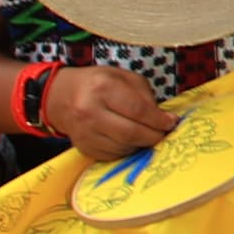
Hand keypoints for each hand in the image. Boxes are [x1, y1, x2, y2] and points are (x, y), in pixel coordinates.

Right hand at [43, 64, 171, 160]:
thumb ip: (145, 96)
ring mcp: (84, 132)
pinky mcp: (83, 147)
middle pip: (131, 133)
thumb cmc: (99, 83)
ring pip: (123, 147)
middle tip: (163, 133)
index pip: (137, 110)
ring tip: (146, 134)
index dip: (158, 120)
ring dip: (141, 144)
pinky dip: (127, 150)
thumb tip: (164, 119)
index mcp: (102, 88)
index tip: (171, 122)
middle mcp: (90, 111)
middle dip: (153, 136)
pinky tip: (129, 140)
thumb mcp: (124, 77)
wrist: (63, 96)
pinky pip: (113, 155)